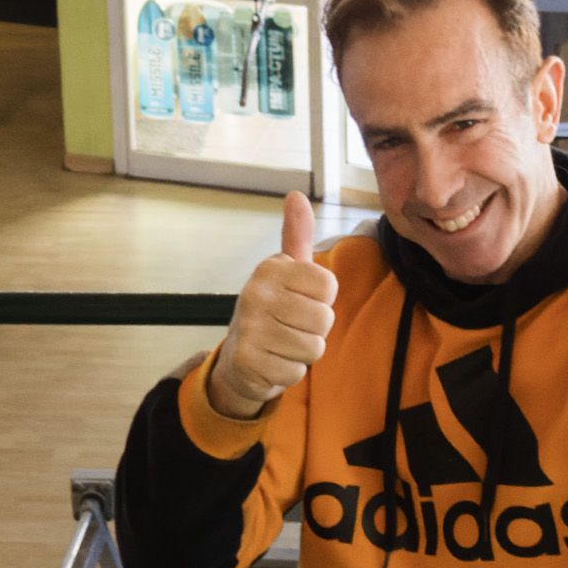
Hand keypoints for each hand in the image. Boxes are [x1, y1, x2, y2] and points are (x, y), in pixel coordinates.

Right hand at [207, 193, 338, 418]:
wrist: (238, 358)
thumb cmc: (273, 310)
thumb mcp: (286, 271)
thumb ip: (296, 235)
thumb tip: (296, 194)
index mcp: (271, 268)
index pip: (329, 286)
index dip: (322, 300)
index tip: (301, 300)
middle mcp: (256, 293)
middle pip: (325, 319)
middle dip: (315, 330)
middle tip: (292, 327)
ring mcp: (249, 328)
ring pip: (314, 348)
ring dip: (304, 353)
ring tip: (283, 344)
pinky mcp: (248, 361)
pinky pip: (297, 372)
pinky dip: (290, 372)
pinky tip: (273, 362)